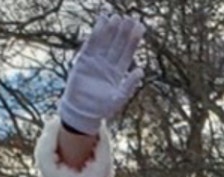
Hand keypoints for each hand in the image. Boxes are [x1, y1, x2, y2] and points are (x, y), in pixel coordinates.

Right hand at [58, 11, 145, 135]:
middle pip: (118, 44)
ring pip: (105, 41)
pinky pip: (91, 44)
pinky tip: (101, 23)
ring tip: (115, 17)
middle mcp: (108, 64)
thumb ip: (130, 85)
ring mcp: (96, 61)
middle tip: (130, 18)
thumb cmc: (102, 108)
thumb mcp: (119, 98)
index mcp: (119, 72)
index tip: (140, 27)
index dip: (134, 40)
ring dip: (110, 29)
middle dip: (123, 31)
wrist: (82, 112)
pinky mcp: (84, 60)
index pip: (128, 52)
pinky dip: (96, 34)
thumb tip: (141, 70)